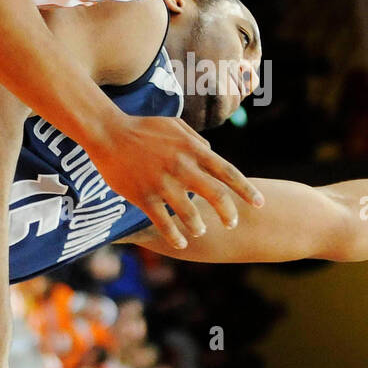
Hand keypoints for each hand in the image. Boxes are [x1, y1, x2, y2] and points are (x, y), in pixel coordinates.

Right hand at [85, 112, 263, 249]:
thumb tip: (212, 152)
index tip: (260, 204)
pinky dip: (174, 236)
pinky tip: (180, 243)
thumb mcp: (175, 125)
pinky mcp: (143, 196)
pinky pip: (163, 222)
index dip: (246, 190)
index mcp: (193, 150)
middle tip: (231, 223)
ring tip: (201, 230)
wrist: (108, 132)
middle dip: (228, 213)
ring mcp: (163, 183)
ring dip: (199, 226)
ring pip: (190, 213)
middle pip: (216, 195)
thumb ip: (197, 140)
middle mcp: (182, 167)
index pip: (228, 172)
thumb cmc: (142, 128)